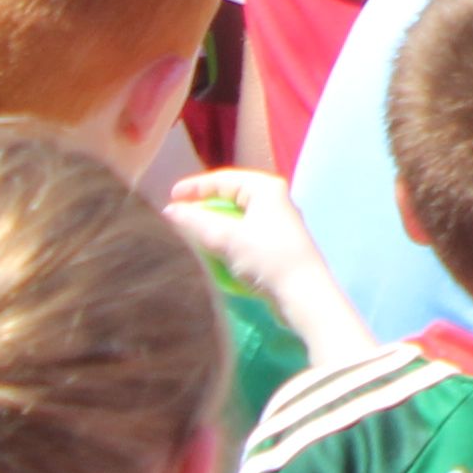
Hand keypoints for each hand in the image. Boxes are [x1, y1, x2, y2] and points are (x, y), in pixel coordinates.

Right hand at [165, 167, 368, 364]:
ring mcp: (276, 221)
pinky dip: (225, 234)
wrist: (302, 292)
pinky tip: (212, 245)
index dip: (196, 187)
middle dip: (203, 204)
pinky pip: (243, 230)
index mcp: (266, 188)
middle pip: (231, 194)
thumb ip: (197, 222)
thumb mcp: (227, 238)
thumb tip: (170, 210)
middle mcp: (274, 199)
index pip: (224, 179)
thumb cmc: (267, 258)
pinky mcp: (275, 242)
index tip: (171, 197)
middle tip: (178, 214)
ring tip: (190, 230)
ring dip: (213, 221)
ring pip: (236, 214)